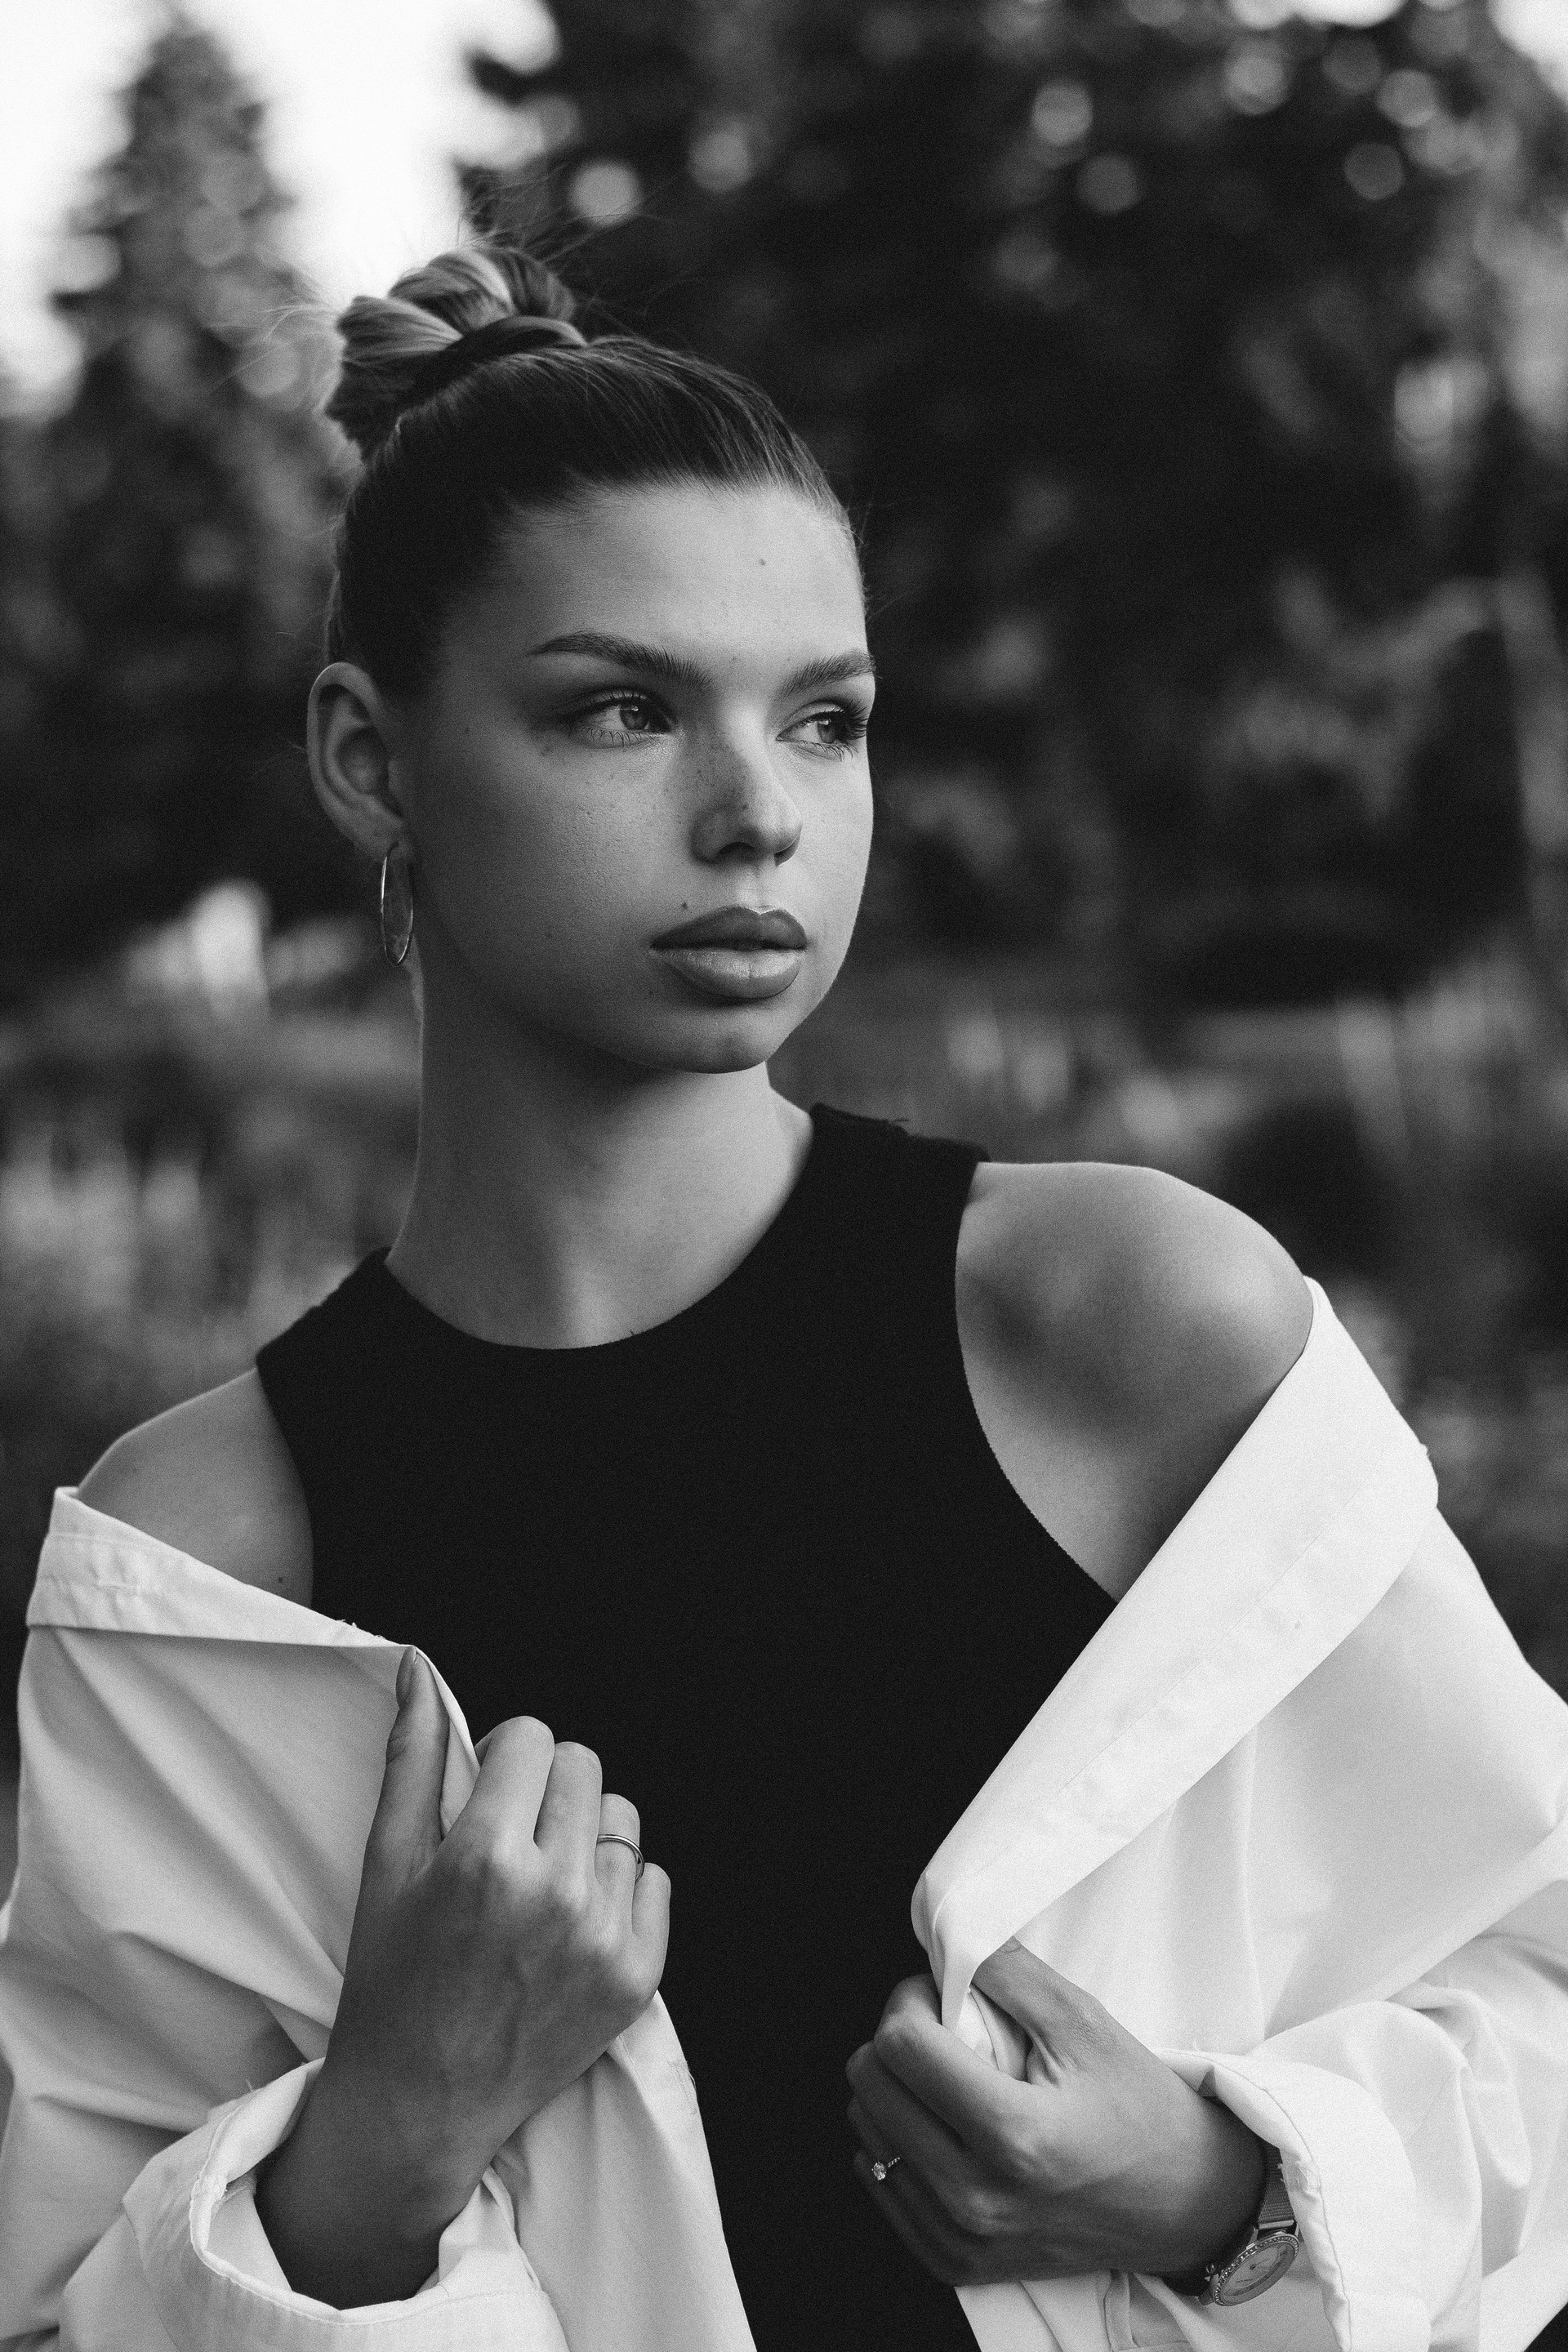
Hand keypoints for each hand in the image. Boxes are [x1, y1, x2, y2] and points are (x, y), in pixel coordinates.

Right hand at [257, 1652, 669, 2305]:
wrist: (420, 2106)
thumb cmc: (392, 1979)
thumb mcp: (386, 1864)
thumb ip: (412, 1757)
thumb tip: (420, 1668)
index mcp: (485, 1857)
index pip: (533, 1736)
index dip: (503, 1759)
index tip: (482, 1797)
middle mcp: (555, 1893)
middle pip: (582, 1765)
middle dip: (543, 1788)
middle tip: (508, 1840)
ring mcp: (603, 1939)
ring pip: (622, 1818)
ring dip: (584, 1835)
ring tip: (539, 1882)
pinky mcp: (637, 1979)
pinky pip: (653, 1880)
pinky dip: (617, 1890)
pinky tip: (569, 1923)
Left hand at [845, 1945, 1266, 2286]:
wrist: (1183, 2203)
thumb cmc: (1139, 2107)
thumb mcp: (1084, 2022)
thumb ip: (1007, 1972)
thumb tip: (941, 1938)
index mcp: (1013, 2135)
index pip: (901, 2047)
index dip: (910, 2000)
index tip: (940, 1994)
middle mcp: (977, 2197)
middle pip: (869, 2087)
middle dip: (898, 2040)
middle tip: (946, 2032)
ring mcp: (962, 2238)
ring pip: (865, 2132)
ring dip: (896, 2090)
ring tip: (952, 2081)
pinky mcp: (954, 2261)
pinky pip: (879, 2183)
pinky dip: (899, 2142)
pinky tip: (944, 2125)